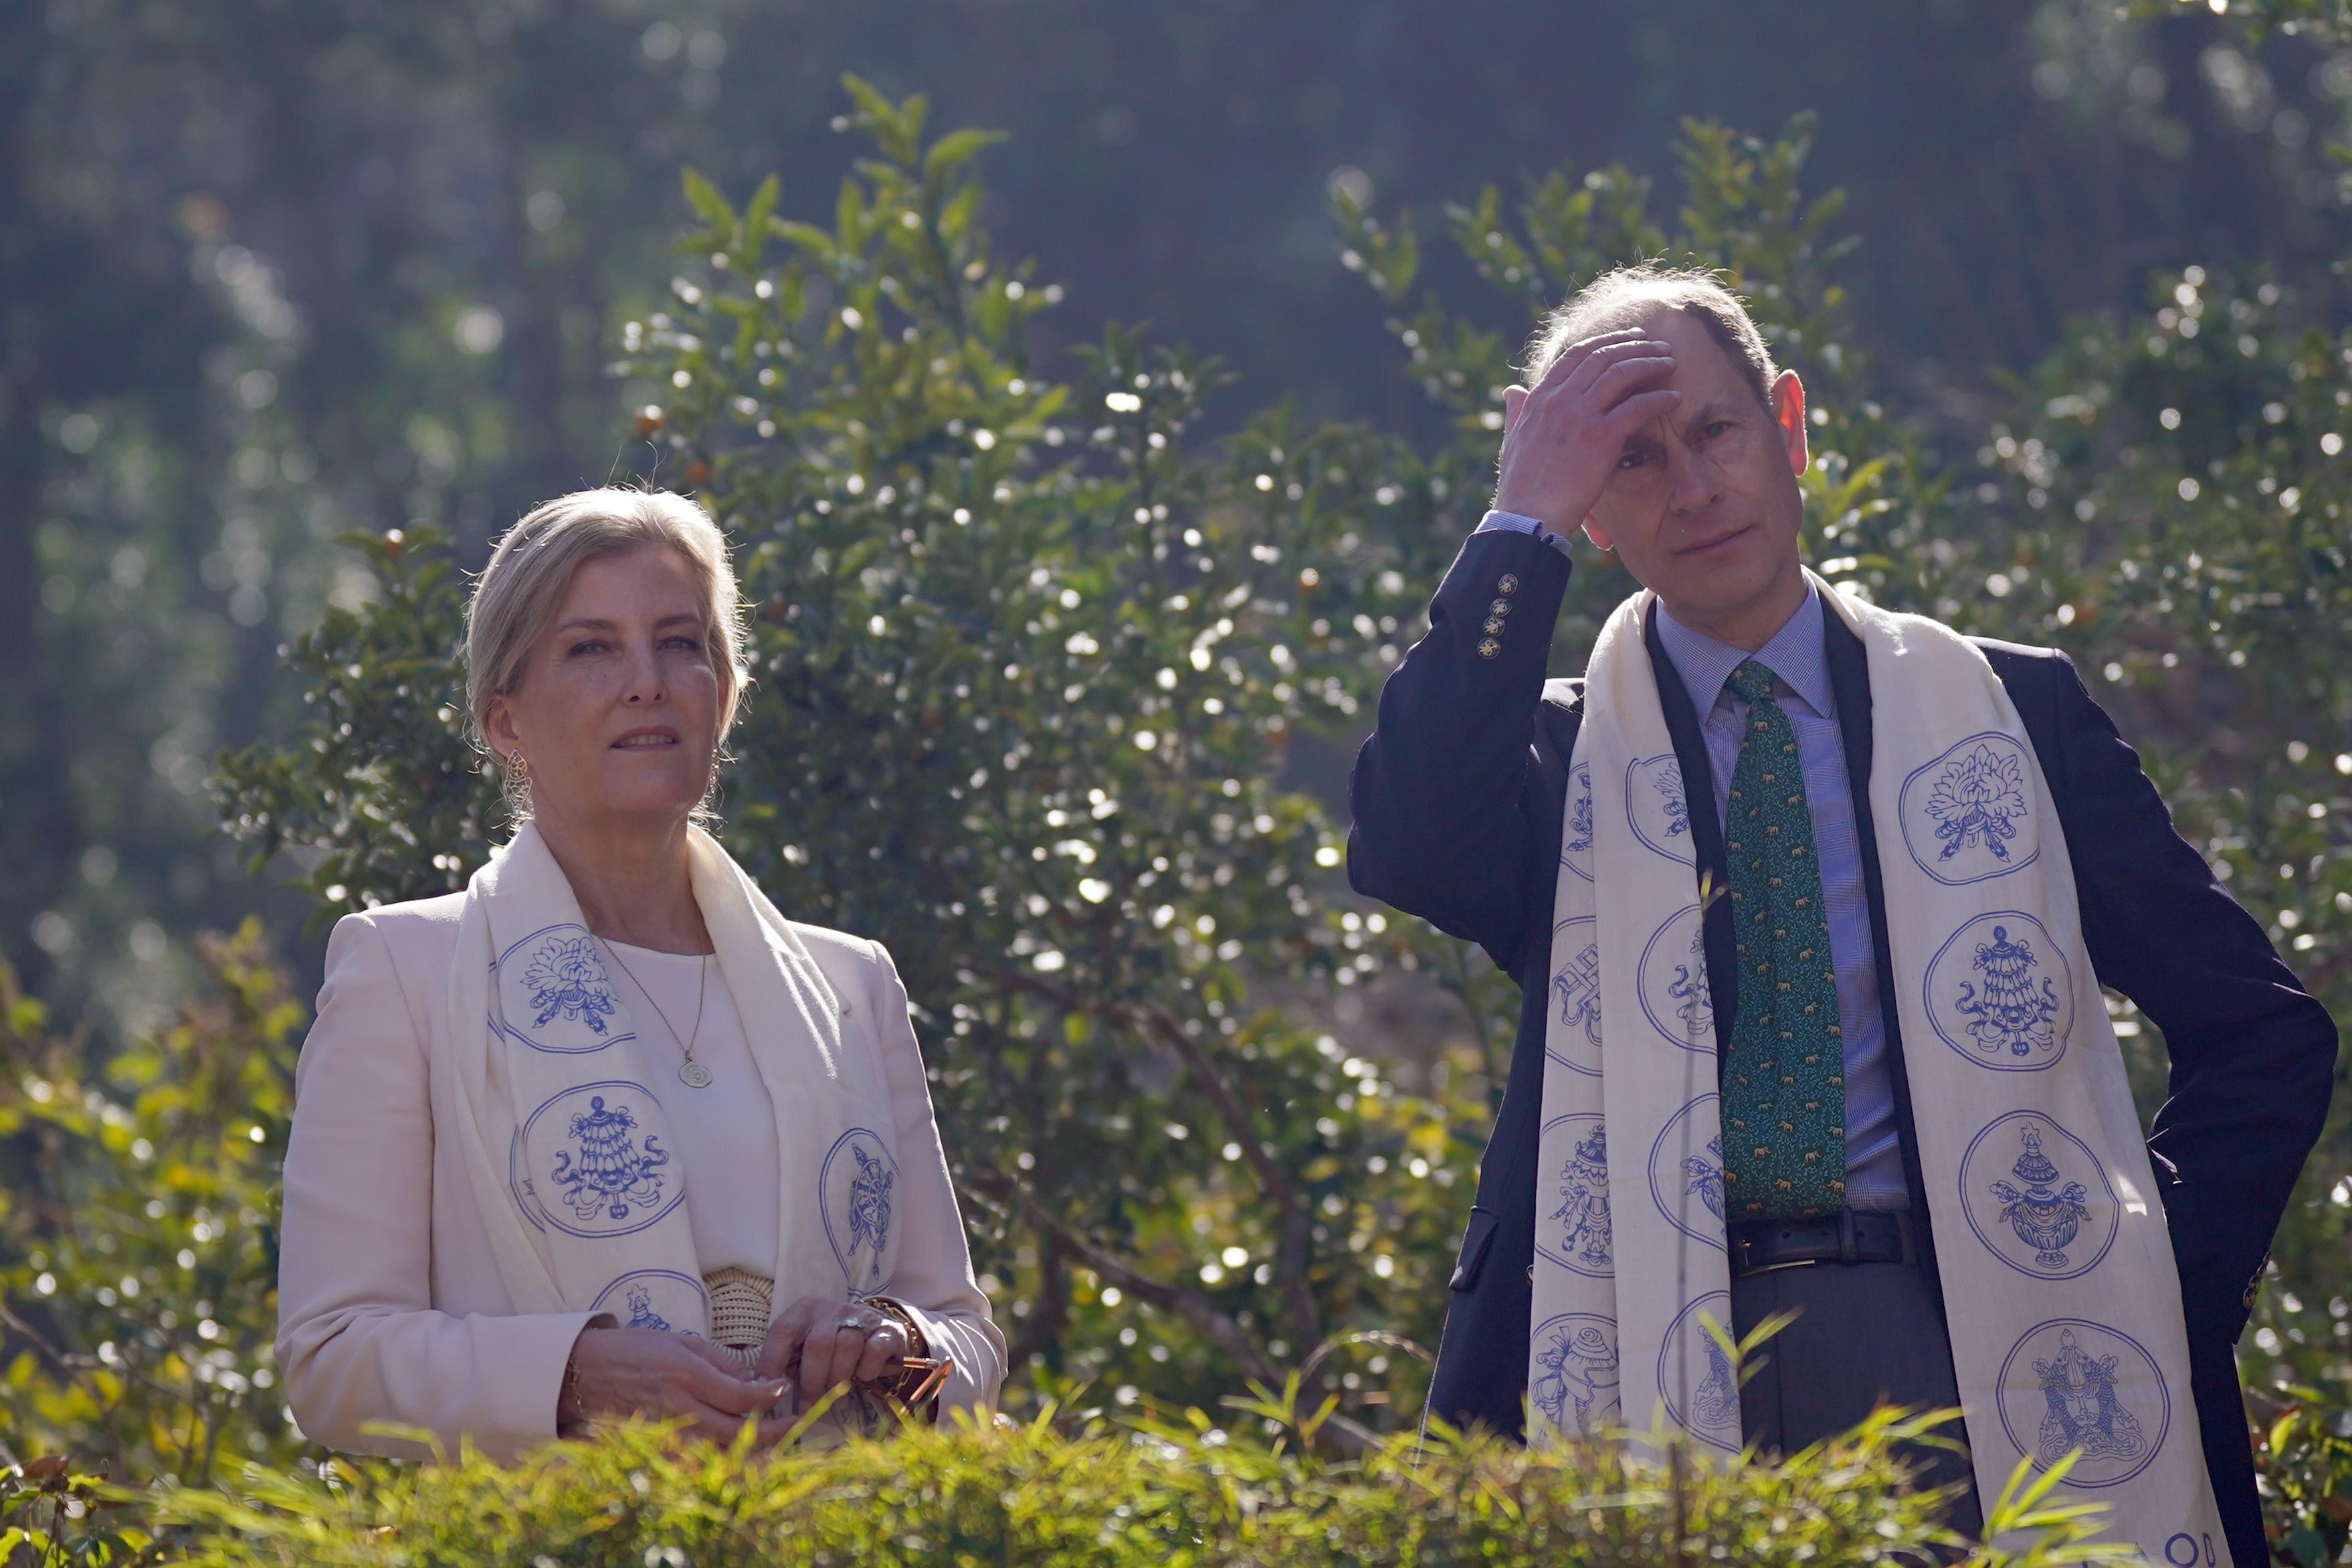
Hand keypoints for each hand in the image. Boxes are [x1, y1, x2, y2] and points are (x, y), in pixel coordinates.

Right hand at [558, 1326, 795, 1445]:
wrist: (584, 1372)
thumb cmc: (635, 1349)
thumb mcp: (681, 1341)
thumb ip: (719, 1361)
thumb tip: (752, 1381)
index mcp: (687, 1375)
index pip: (741, 1394)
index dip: (769, 1395)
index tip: (784, 1389)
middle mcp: (679, 1406)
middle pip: (736, 1431)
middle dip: (771, 1431)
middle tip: (793, 1424)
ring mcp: (666, 1430)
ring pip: (718, 1451)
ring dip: (749, 1450)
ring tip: (773, 1441)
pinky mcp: (655, 1445)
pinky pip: (694, 1459)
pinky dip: (718, 1459)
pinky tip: (736, 1452)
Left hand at [754, 1296, 912, 1410]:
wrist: (876, 1329)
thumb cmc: (831, 1342)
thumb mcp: (804, 1344)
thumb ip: (786, 1360)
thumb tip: (765, 1387)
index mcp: (805, 1310)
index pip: (782, 1332)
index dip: (771, 1362)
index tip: (765, 1389)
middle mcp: (831, 1309)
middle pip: (818, 1345)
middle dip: (811, 1380)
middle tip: (807, 1404)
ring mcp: (862, 1317)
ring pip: (847, 1348)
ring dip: (838, 1376)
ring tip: (835, 1386)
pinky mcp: (886, 1331)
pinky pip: (873, 1353)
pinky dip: (866, 1370)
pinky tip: (862, 1374)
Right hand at [1492, 327, 1679, 535]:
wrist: (1527, 518)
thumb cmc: (1522, 487)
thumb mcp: (1512, 441)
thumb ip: (1517, 412)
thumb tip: (1512, 391)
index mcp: (1539, 399)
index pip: (1576, 354)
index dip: (1606, 340)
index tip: (1629, 338)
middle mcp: (1559, 401)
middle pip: (1603, 356)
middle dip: (1635, 345)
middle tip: (1657, 346)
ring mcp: (1579, 417)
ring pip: (1622, 373)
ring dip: (1651, 363)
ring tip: (1670, 364)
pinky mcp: (1600, 438)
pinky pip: (1638, 407)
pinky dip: (1660, 398)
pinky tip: (1675, 399)